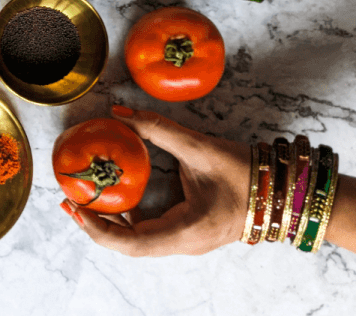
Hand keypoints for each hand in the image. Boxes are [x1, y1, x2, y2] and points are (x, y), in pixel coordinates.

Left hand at [60, 105, 250, 255]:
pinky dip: (128, 216)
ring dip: (110, 221)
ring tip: (85, 198)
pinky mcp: (187, 231)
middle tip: (70, 199)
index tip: (76, 207)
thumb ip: (157, 128)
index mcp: (186, 231)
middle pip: (129, 245)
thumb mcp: (199, 146)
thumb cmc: (248, 173)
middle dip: (96, 224)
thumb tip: (119, 111)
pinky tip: (115, 196)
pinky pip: (150, 231)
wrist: (285, 190)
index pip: (131, 243)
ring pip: (138, 240)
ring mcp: (186, 241)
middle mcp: (184, 243)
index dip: (98, 228)